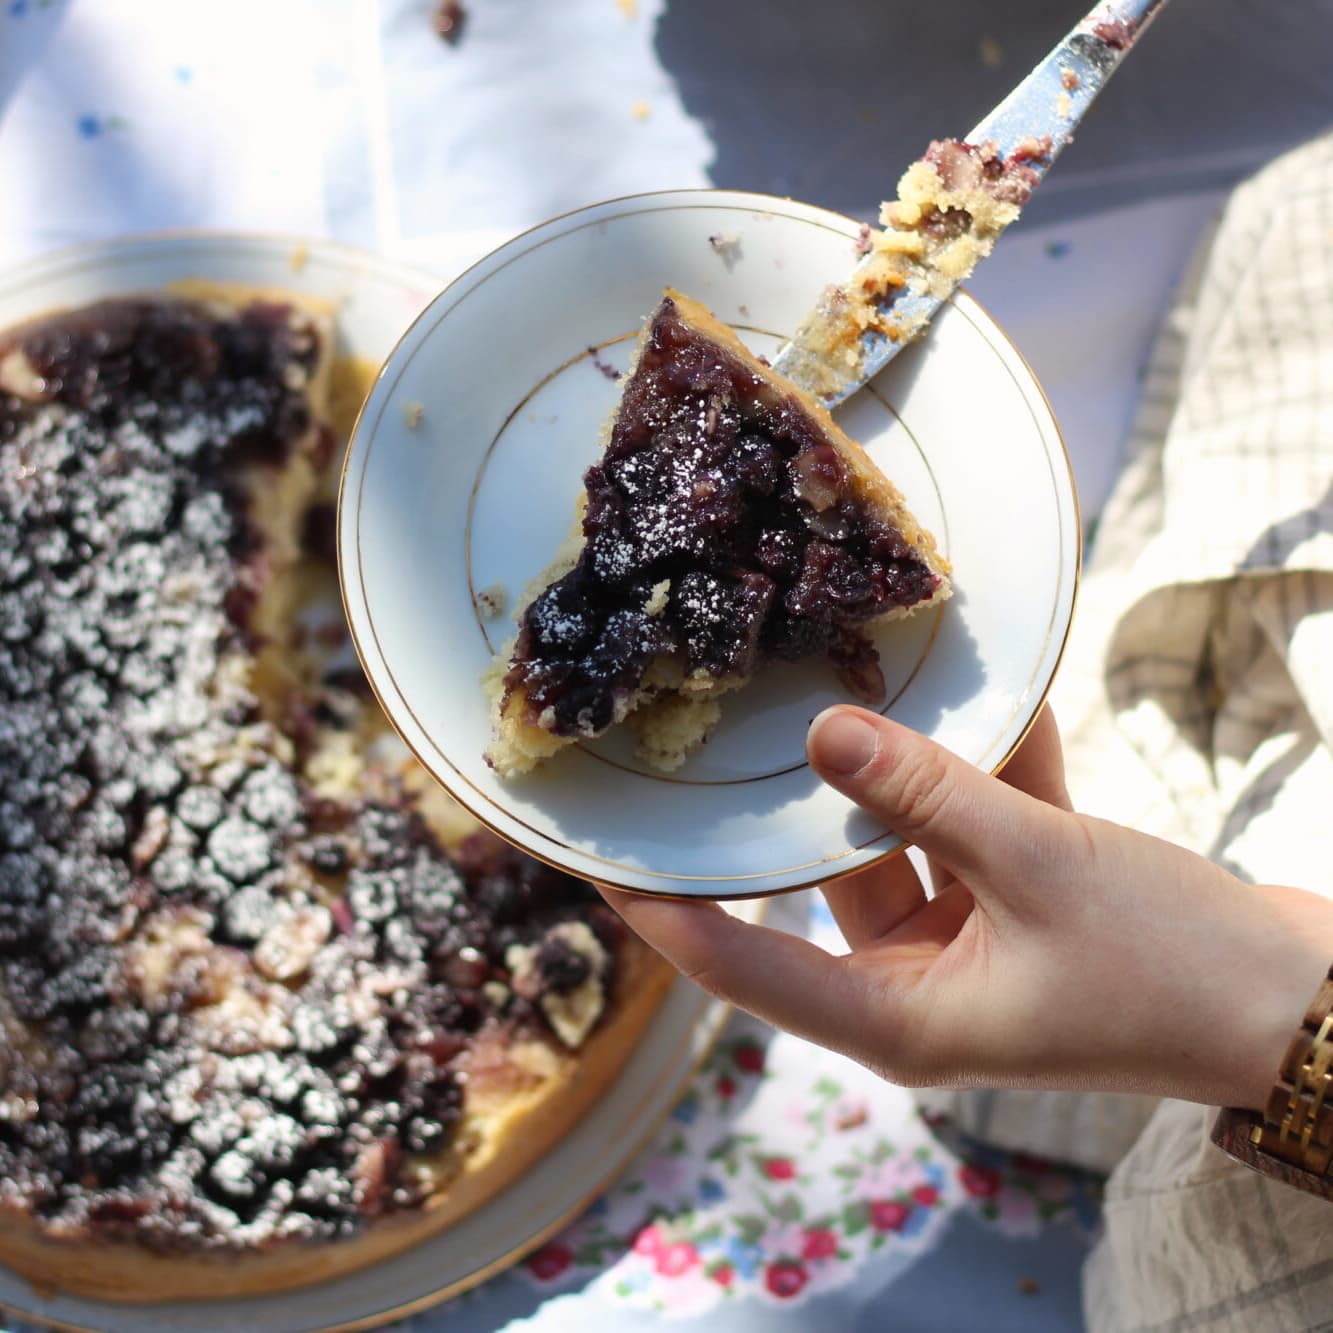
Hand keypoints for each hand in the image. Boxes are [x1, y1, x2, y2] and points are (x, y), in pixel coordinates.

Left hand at [599, 706, 1332, 1109]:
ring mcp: (966, 945)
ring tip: (855, 676)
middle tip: (719, 728)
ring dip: (902, 771)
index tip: (599, 859)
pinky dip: (981, 773)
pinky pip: (973, 829)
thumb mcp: (1039, 866)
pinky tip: (988, 694)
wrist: (1295, 1000)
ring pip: (901, 841)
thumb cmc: (1169, 965)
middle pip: (820, 884)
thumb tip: (823, 733)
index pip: (744, 965)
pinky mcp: (1016, 906)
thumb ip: (929, 795)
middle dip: (796, 804)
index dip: (666, 915)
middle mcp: (917, 986)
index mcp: (899, 1016)